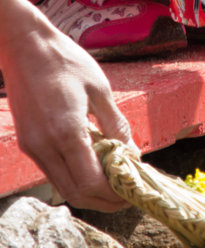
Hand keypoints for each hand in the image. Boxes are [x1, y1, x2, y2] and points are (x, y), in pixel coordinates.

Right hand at [0, 0, 131, 210]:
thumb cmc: (66, 62)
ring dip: (90, 190)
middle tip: (129, 195)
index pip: (91, 183)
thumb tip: (131, 153)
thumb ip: (116, 124)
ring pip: (63, 186)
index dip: (115, 195)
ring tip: (117, 181)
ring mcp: (33, 147)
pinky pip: (54, 171)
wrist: (25, 47)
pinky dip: (76, 175)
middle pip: (76, 193)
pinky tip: (96, 163)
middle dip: (105, 200)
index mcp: (66, 133)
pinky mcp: (28, 143)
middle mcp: (45, 147)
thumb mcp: (100, 89)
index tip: (136, 191)